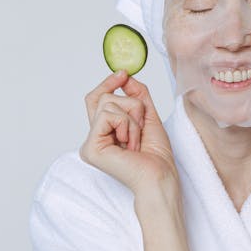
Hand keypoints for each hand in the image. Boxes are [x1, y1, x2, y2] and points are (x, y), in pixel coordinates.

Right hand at [79, 70, 180, 199]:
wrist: (160, 176)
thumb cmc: (157, 156)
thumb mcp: (148, 116)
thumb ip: (137, 94)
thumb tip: (125, 76)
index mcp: (105, 132)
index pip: (97, 99)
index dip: (108, 83)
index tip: (123, 74)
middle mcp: (95, 137)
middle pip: (104, 97)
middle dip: (132, 105)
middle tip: (141, 126)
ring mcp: (90, 143)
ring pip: (108, 103)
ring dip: (132, 118)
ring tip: (136, 140)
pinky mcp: (90, 148)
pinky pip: (107, 115)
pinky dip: (126, 125)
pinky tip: (130, 145)